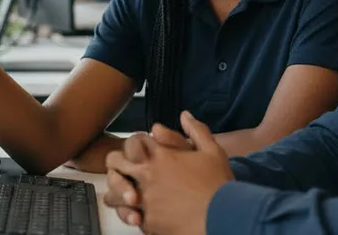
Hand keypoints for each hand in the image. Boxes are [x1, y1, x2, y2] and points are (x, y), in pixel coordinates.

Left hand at [106, 112, 233, 234]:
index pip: (133, 141)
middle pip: (114, 162)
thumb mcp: (212, 151)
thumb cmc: (219, 184)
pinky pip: (131, 217)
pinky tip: (144, 216)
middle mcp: (147, 175)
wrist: (224, 216)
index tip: (140, 152)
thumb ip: (196, 130)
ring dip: (118, 194)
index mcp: (161, 155)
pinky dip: (135, 216)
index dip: (135, 146)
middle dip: (117, 165)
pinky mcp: (148, 222)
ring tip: (129, 197)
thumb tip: (185, 115)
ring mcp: (145, 199)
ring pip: (114, 194)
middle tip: (124, 172)